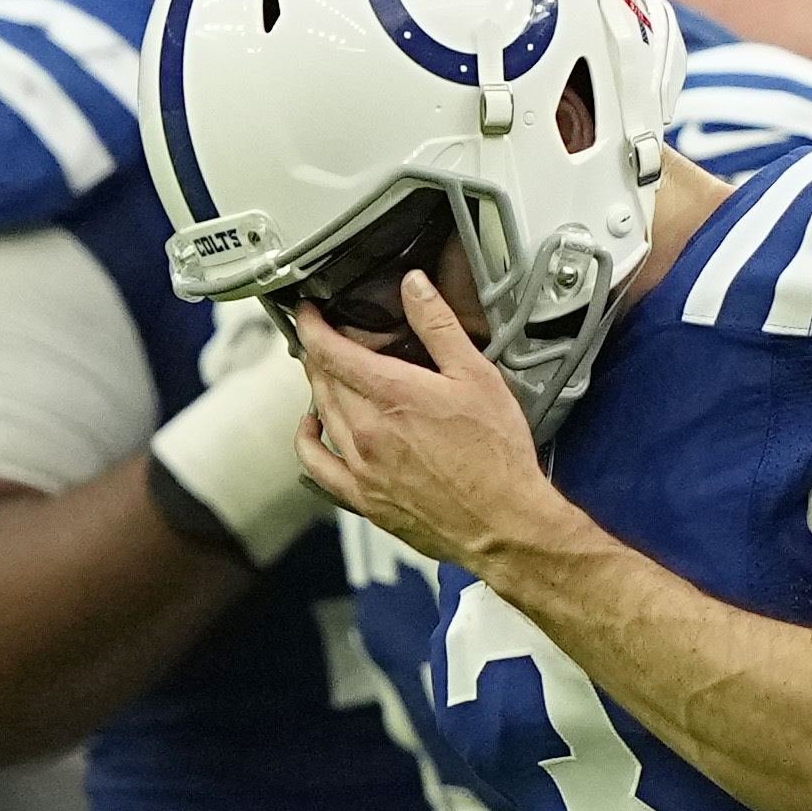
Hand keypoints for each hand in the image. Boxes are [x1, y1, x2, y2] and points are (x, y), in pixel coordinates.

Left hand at [291, 275, 574, 573]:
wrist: (504, 523)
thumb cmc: (498, 457)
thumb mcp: (478, 377)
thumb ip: (439, 327)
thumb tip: (415, 287)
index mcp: (393, 394)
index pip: (329, 349)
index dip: (311, 324)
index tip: (308, 312)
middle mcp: (367, 430)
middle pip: (321, 379)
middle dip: (319, 352)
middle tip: (327, 338)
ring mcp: (360, 466)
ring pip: (320, 414)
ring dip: (318, 388)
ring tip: (328, 374)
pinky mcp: (362, 497)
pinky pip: (316, 464)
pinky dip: (307, 440)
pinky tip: (313, 428)